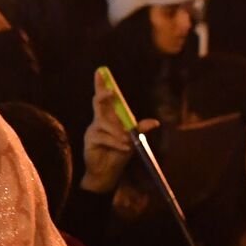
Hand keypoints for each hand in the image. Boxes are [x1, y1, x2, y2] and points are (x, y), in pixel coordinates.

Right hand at [81, 70, 158, 193]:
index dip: (101, 85)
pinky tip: (123, 147)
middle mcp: (100, 120)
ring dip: (118, 132)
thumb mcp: (134, 140)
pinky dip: (115, 142)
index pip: (106, 98)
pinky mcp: (90, 139)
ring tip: (126, 142)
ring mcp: (94, 129)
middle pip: (99, 103)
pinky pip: (104, 136)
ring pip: (105, 123)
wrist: (107, 172)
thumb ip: (140, 129)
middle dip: (104, 96)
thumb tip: (155, 122)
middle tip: (109, 91)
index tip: (100, 72)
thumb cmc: (119, 154)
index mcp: (110, 117)